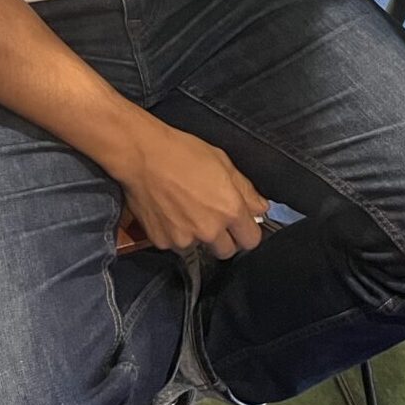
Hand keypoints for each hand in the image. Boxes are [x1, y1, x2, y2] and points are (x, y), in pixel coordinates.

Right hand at [111, 120, 268, 259]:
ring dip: (197, 235)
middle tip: (213, 217)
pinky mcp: (162, 242)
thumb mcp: (223, 162)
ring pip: (199, 247)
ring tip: (186, 209)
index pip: (251, 240)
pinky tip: (170, 212)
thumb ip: (246, 190)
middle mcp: (209, 230)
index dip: (247, 231)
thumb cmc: (183, 153)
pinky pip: (175, 244)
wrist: (143, 156)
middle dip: (224, 238)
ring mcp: (184, 239)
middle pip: (227, 251)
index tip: (242, 225)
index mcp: (229, 209)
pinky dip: (175, 233)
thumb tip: (261, 207)